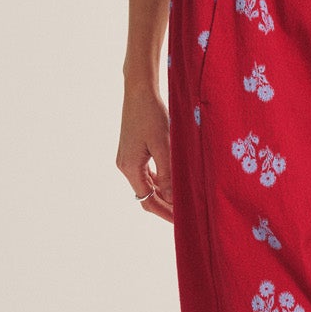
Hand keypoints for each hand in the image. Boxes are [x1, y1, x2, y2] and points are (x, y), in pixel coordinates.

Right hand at [117, 85, 172, 222]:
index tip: (181, 221)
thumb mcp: (163, 145)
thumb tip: (171, 197)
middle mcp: (125, 165)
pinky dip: (159, 182)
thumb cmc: (151, 114)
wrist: (139, 91)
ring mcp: (128, 158)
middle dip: (164, 207)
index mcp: (129, 167)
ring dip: (163, 195)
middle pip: (146, 196)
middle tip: (185, 217)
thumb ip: (167, 173)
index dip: (165, 212)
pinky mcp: (133, 151)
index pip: (147, 200)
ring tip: (182, 204)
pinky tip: (173, 184)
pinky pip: (147, 173)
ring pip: (147, 185)